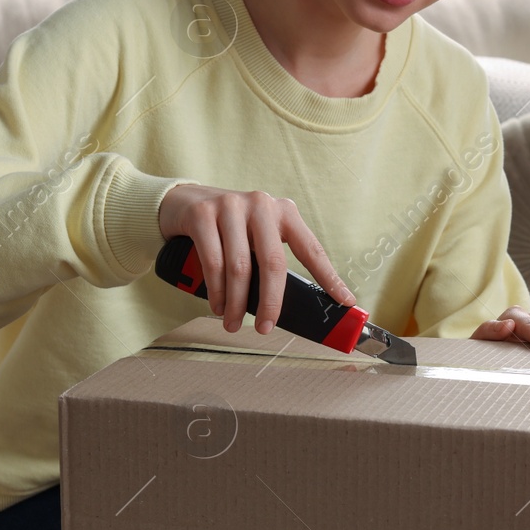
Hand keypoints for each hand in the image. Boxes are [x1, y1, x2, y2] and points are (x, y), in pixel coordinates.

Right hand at [158, 184, 357, 333]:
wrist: (184, 201)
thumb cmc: (230, 228)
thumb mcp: (257, 235)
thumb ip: (272, 259)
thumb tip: (289, 305)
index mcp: (284, 212)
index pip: (312, 250)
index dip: (329, 277)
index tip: (345, 302)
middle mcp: (261, 205)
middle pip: (273, 263)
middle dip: (270, 302)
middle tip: (266, 328)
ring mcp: (231, 206)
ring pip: (239, 267)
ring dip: (236, 302)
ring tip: (232, 322)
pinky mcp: (203, 214)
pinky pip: (212, 262)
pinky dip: (216, 290)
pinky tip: (217, 305)